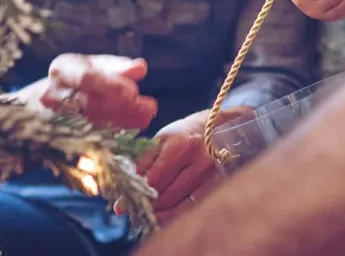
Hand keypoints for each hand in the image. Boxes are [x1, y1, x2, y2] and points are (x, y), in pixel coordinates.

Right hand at [38, 53, 157, 130]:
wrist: (57, 96)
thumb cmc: (84, 74)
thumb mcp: (99, 65)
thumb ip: (120, 67)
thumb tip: (140, 68)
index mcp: (62, 69)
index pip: (85, 78)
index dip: (110, 85)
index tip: (134, 91)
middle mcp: (52, 94)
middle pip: (90, 103)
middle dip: (122, 105)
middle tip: (149, 107)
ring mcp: (55, 118)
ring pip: (93, 123)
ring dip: (124, 120)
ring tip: (147, 114)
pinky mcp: (62, 137)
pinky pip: (92, 138)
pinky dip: (116, 133)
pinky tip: (135, 127)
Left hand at [115, 110, 231, 225]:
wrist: (223, 128)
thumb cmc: (186, 133)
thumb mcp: (163, 140)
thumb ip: (143, 164)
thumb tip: (122, 196)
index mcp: (178, 144)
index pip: (151, 177)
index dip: (134, 193)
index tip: (121, 204)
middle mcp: (195, 158)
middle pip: (163, 194)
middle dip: (146, 204)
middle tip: (135, 209)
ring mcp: (209, 174)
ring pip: (176, 205)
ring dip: (158, 213)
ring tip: (148, 214)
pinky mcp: (217, 186)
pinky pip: (191, 208)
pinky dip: (174, 216)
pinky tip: (165, 216)